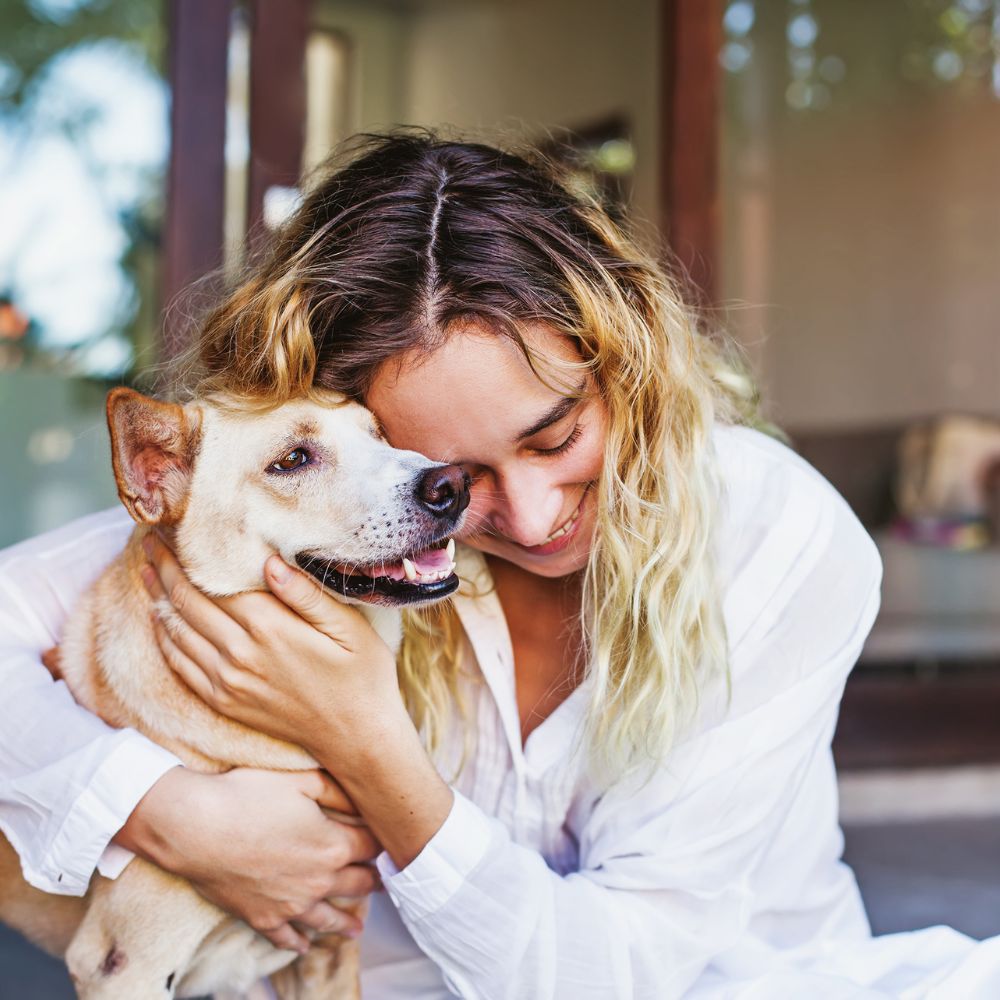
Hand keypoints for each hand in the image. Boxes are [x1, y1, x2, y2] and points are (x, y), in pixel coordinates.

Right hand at [115, 766, 380, 952]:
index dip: (380, 841)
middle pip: (358, 884)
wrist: (197, 828)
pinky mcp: (262, 917)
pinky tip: (304, 946)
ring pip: (327, 918)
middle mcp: (320, 881)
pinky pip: (286, 937)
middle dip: (372, 881)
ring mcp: (291, 904)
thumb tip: (363, 799)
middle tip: (381, 883)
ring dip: (345, 923)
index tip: (385, 840)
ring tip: (356, 930)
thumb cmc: (248, 796)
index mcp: (334, 846)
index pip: (371, 847)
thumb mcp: (302, 781)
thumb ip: (337, 791)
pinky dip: (298, 943)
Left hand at [140, 533, 407, 762]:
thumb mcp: (350, 628)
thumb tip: (269, 561)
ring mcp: (227, 682)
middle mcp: (240, 654)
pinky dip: (165, 638)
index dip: (187, 556)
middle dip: (165, 568)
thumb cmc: (362, 676)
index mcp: (271, 629)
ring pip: (177, 632)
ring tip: (147, 570)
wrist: (357, 737)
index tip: (172, 529)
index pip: (213, 583)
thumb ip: (307, 594)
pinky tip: (161, 620)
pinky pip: (181, 666)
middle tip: (150, 540)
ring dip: (158, 599)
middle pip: (187, 602)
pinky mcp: (224, 702)